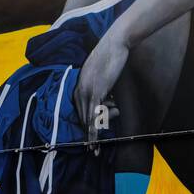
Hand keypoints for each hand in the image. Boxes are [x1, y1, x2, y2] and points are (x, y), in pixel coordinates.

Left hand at [74, 28, 127, 152]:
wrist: (115, 43)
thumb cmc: (111, 56)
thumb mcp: (102, 74)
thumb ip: (101, 88)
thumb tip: (108, 101)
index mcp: (79, 86)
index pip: (80, 111)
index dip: (85, 127)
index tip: (88, 140)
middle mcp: (79, 90)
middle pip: (82, 118)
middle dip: (87, 135)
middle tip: (93, 150)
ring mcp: (87, 91)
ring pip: (87, 120)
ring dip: (92, 136)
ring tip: (99, 143)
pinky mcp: (96, 92)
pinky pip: (94, 115)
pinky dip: (94, 129)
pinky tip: (96, 139)